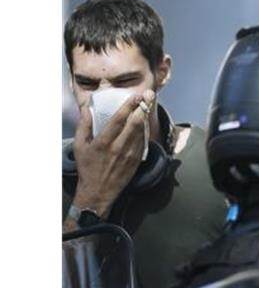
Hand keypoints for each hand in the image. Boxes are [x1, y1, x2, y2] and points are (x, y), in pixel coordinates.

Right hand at [70, 90, 153, 217]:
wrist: (98, 192)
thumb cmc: (87, 168)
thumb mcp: (80, 146)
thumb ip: (84, 126)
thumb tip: (86, 109)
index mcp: (104, 142)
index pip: (119, 120)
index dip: (128, 106)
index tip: (135, 95)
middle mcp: (119, 148)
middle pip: (135, 123)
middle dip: (143, 107)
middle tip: (148, 95)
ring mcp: (130, 155)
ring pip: (141, 132)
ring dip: (146, 117)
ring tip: (148, 104)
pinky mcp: (136, 161)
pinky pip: (143, 142)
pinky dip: (145, 131)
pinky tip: (145, 122)